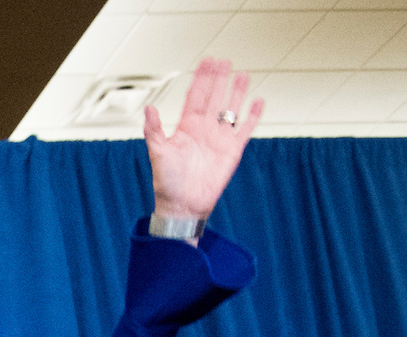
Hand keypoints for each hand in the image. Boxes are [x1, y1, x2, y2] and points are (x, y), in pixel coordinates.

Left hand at [145, 57, 262, 222]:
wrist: (183, 206)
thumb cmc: (167, 183)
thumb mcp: (158, 153)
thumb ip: (154, 130)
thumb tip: (148, 108)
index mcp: (186, 127)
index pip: (196, 96)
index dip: (202, 79)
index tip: (207, 61)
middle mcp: (204, 129)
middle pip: (214, 97)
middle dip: (220, 79)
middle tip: (225, 61)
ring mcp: (219, 138)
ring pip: (231, 109)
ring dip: (237, 92)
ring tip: (244, 74)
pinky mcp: (232, 151)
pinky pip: (245, 129)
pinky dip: (253, 116)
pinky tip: (258, 102)